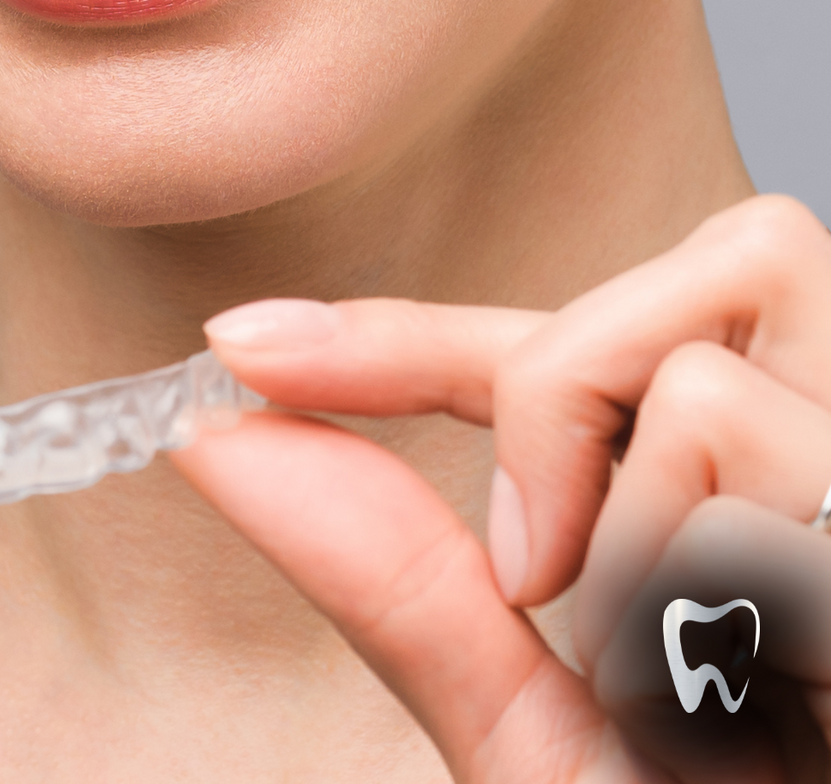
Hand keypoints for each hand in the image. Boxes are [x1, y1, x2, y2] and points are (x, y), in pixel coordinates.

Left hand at [174, 196, 830, 780]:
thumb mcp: (536, 726)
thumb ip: (399, 575)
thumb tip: (223, 436)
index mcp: (756, 498)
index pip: (572, 346)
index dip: (402, 333)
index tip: (241, 347)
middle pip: (699, 270)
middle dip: (560, 405)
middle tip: (542, 581)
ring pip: (696, 379)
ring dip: (632, 546)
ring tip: (703, 680)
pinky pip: (752, 460)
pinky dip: (700, 591)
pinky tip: (772, 688)